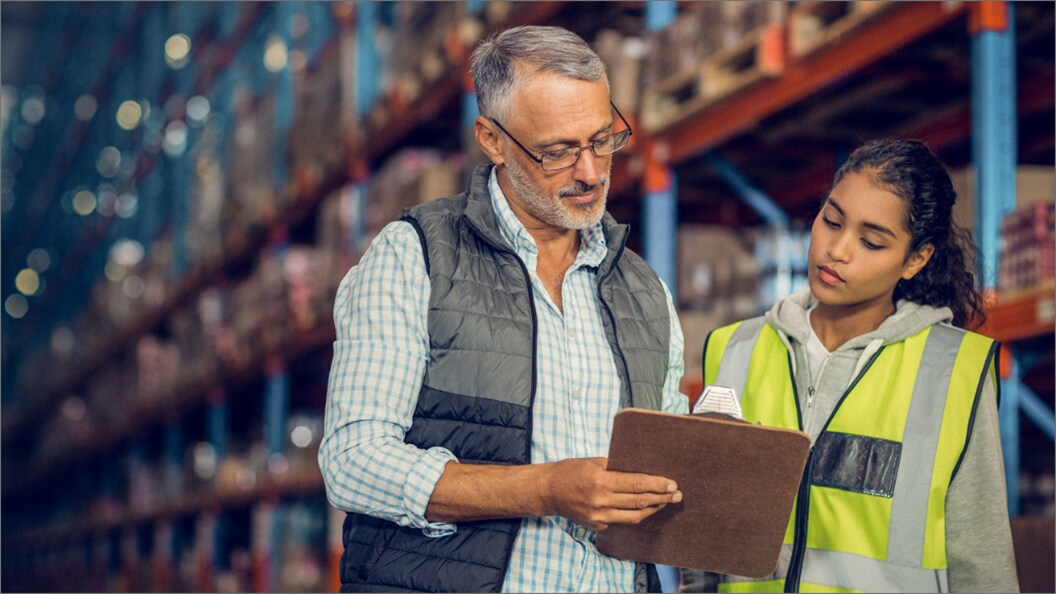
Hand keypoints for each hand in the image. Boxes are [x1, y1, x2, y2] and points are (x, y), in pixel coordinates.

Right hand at [543, 457, 681, 530]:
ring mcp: (599, 516)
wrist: (548, 491)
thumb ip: (617, 467)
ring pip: (634, 516)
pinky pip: (622, 521)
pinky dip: (636, 514)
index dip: (657, 485)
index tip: (672, 483)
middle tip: (677, 494)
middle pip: (639, 501)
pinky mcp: (598, 526)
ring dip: (653, 509)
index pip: (636, 484)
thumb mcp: (594, 462)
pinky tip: (645, 508)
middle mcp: (601, 501)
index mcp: (600, 480)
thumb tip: (643, 471)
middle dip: (661, 498)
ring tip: (665, 502)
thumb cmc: (571, 471)